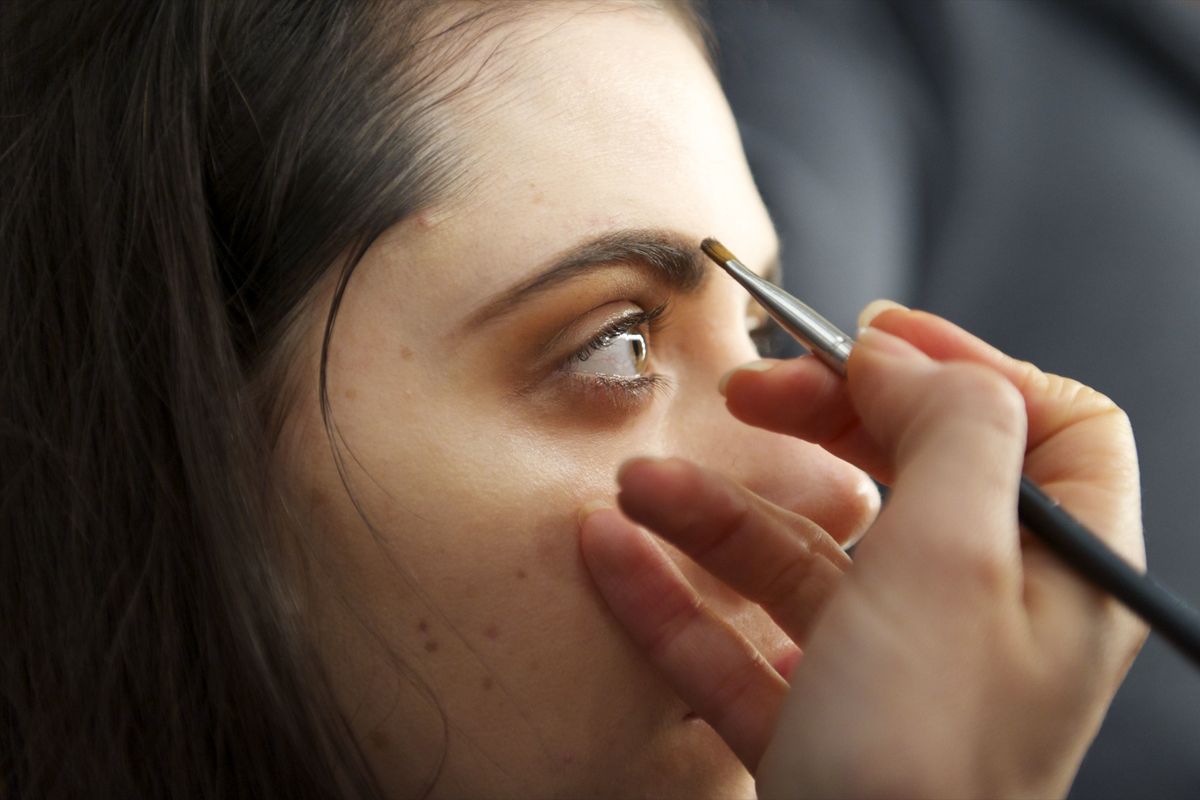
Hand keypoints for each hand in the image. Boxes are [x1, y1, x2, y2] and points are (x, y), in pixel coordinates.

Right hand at [578, 302, 1145, 798]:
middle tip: (747, 389)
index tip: (862, 338)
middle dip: (817, 423)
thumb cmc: (922, 760)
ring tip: (638, 485)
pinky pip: (744, 641)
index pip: (1046, 423)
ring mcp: (894, 674)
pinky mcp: (818, 725)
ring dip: (716, 511)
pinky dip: (679, 597)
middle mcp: (985, 618)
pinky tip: (613, 555)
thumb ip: (951, 428)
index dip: (962, 364)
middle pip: (908, 476)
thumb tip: (903, 352)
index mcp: (1061, 573)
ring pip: (807, 558)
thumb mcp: (953, 562)